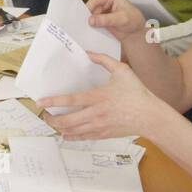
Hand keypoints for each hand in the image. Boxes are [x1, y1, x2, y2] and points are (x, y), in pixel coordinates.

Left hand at [38, 53, 160, 139]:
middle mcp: (96, 113)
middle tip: (44, 116)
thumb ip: (104, 60)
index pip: (70, 100)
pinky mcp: (104, 134)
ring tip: (53, 124)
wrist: (150, 116)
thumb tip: (89, 53)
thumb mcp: (122, 71)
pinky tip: (65, 134)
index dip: (53, 101)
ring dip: (59, 128)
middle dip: (52, 119)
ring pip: (73, 131)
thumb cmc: (137, 93)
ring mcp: (99, 125)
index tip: (40, 102)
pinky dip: (72, 136)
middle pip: (67, 120)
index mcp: (99, 97)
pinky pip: (83, 137)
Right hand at [85, 0, 147, 41]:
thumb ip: (106, 19)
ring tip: (93, 29)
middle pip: (89, 7)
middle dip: (88, 17)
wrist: (134, 31)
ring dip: (89, 22)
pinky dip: (90, 26)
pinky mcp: (98, 17)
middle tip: (89, 26)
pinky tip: (93, 31)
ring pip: (88, 15)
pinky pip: (90, 21)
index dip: (89, 10)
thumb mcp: (121, 19)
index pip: (94, 1)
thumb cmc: (133, 20)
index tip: (88, 20)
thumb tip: (91, 20)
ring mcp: (100, 8)